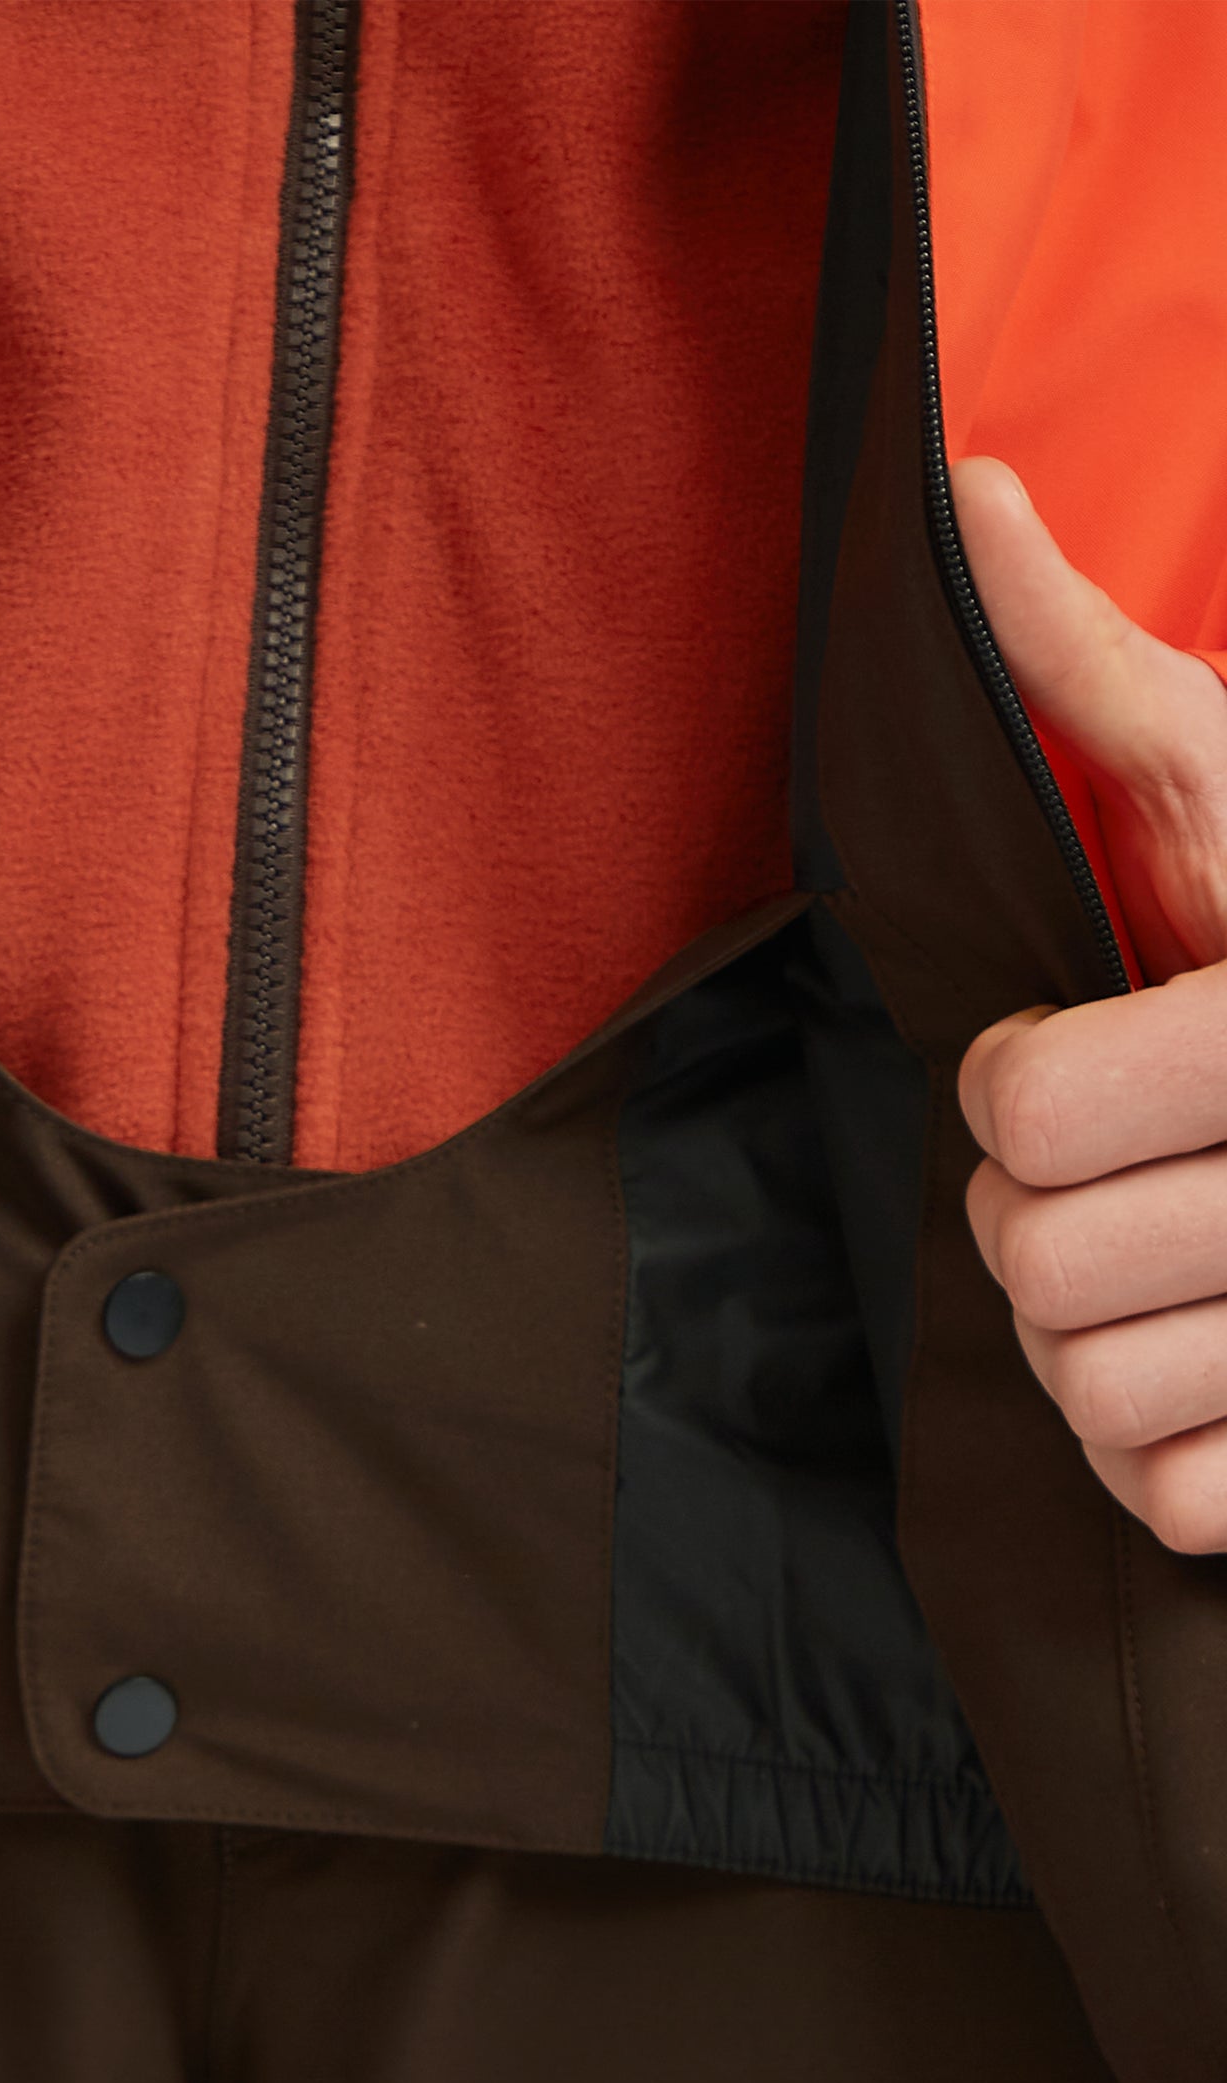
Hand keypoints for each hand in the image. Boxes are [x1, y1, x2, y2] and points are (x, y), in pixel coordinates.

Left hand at [954, 456, 1226, 1551]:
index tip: (1060, 1062)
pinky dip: (1167, 1457)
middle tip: (1099, 1176)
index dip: (1010, 1091)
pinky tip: (1212, 1374)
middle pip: (1035, 1265)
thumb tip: (957, 502)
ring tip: (1153, 1271)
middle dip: (1031, 1220)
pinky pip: (1175, 1503)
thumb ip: (1100, 682)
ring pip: (1092, 1398)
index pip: (1024, 1120)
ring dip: (1085, 1342)